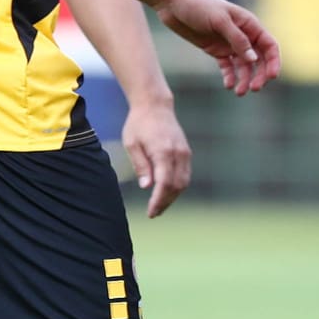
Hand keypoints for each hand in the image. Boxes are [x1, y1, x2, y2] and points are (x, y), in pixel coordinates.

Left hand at [121, 101, 191, 217]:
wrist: (155, 105)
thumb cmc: (139, 124)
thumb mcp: (132, 144)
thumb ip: (140, 165)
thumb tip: (147, 187)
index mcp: (163, 151)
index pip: (164, 183)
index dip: (158, 200)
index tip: (151, 212)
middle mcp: (178, 153)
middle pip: (177, 186)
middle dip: (166, 202)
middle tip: (154, 213)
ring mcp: (184, 152)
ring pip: (184, 182)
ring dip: (173, 196)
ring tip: (159, 205)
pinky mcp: (186, 152)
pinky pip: (185, 174)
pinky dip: (177, 186)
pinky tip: (166, 192)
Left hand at [154, 0, 280, 95]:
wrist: (174, 4)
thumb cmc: (199, 6)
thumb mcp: (220, 20)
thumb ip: (237, 39)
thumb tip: (254, 59)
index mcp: (249, 24)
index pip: (269, 45)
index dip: (274, 61)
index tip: (272, 77)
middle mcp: (243, 35)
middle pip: (259, 59)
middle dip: (259, 74)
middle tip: (254, 88)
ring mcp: (229, 44)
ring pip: (244, 66)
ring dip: (245, 79)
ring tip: (239, 92)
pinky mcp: (216, 51)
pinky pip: (228, 67)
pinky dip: (230, 76)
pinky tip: (228, 85)